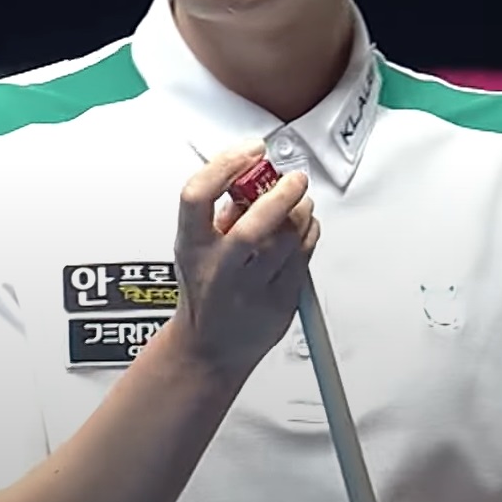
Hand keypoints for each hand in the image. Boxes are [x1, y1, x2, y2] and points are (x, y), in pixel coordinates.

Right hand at [173, 141, 319, 375]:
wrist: (209, 349)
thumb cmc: (205, 288)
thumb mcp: (197, 244)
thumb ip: (223, 209)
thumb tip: (256, 173)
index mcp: (192, 246)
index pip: (197, 195)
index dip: (226, 165)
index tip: (250, 151)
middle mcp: (220, 269)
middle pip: (253, 226)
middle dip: (281, 194)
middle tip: (293, 178)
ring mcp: (252, 290)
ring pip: (288, 240)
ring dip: (301, 211)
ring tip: (298, 201)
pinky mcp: (280, 303)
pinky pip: (305, 257)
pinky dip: (310, 232)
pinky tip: (302, 227)